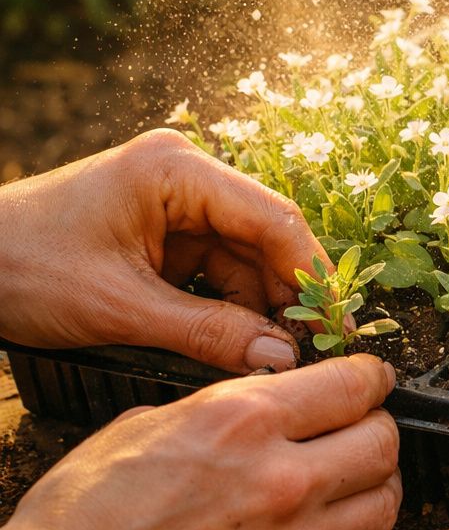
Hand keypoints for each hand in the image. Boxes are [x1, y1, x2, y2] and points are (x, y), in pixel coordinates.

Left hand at [0, 129, 326, 373]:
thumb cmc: (18, 268)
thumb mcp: (119, 308)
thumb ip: (208, 333)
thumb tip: (281, 359)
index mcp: (177, 170)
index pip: (274, 218)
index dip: (309, 275)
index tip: (335, 324)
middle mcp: (186, 177)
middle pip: (266, 238)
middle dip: (286, 296)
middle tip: (310, 351)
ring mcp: (176, 204)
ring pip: (247, 260)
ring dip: (260, 308)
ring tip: (273, 357)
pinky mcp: (164, 234)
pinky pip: (218, 272)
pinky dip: (231, 309)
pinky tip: (242, 344)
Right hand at [0, 355, 399, 529]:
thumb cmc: (86, 513)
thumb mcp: (152, 422)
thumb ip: (227, 406)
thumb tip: (272, 400)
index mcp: (244, 421)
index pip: (354, 384)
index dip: (372, 377)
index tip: (373, 380)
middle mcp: (282, 479)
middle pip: (385, 441)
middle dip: (378, 427)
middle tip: (363, 429)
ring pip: (384, 502)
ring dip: (374, 485)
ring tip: (352, 480)